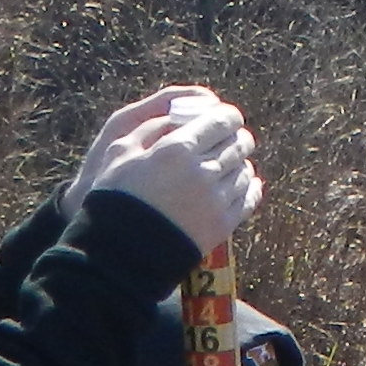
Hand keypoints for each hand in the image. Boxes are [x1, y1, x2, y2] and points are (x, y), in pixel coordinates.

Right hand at [84, 92, 260, 255]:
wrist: (120, 252)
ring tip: (233, 162)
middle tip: (232, 136)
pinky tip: (247, 183)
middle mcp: (202, 172)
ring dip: (241, 162)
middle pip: (239, 144)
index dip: (228, 115)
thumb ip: (152, 126)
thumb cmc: (115, 195)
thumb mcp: (121, 151)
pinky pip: (249, 198)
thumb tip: (178, 113)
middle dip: (237, 136)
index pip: (221, 121)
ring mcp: (215, 200)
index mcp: (177, 149)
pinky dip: (250, 187)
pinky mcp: (222, 225)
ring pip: (246, 170)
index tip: (226, 116)